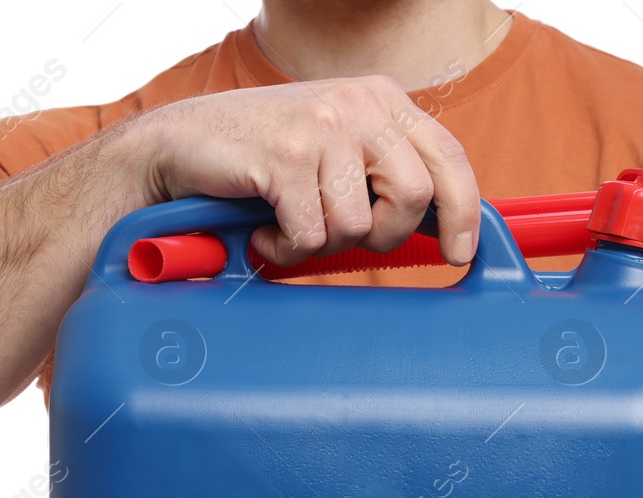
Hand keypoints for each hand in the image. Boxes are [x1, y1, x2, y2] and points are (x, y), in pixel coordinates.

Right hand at [133, 77, 479, 267]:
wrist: (179, 146)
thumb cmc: (259, 157)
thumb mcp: (335, 150)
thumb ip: (383, 171)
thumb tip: (441, 224)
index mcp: (379, 98)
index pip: (448, 156)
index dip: (464, 212)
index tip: (461, 253)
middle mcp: (357, 104)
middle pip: (415, 196)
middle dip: (384, 236)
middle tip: (343, 237)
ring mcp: (321, 127)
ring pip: (359, 225)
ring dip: (322, 243)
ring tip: (290, 224)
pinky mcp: (285, 156)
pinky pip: (312, 235)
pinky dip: (286, 248)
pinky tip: (264, 229)